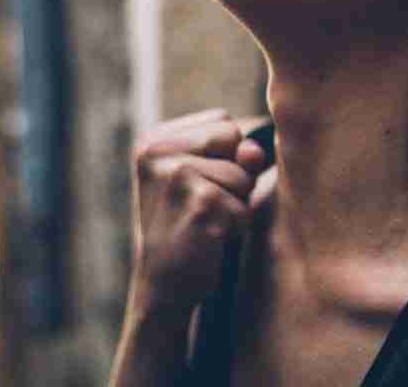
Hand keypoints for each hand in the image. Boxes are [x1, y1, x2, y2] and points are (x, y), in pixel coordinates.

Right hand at [128, 109, 271, 317]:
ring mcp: (175, 175)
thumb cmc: (190, 226)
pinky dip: (235, 227)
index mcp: (154, 140)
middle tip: (202, 205)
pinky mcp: (199, 204)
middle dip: (233, 174)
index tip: (198, 186)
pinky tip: (207, 239)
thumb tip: (253, 152)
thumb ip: (236, 156)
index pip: (222, 122)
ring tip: (204, 222)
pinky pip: (244, 207)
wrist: (163, 286)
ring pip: (243, 175)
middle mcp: (157, 151)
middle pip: (234, 138)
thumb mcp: (209, 180)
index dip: (226, 156)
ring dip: (235, 204)